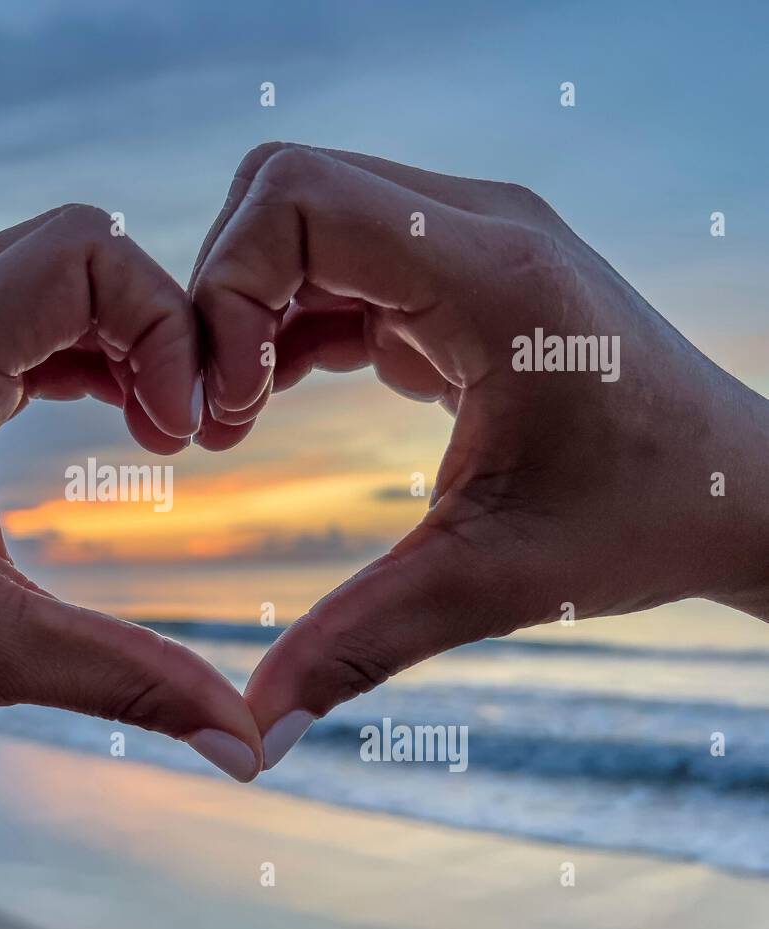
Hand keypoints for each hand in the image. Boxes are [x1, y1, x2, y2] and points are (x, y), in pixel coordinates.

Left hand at [0, 204, 262, 786]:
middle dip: (152, 324)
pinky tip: (108, 422)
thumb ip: (128, 682)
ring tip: (156, 434)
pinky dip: (71, 355)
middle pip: (66, 250)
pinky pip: (1, 325)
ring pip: (35, 280)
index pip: (78, 256)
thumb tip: (249, 746)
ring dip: (114, 338)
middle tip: (180, 433)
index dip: (165, 324)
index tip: (184, 435)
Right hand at [190, 142, 768, 766]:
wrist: (739, 490)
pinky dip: (283, 320)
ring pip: (300, 217)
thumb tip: (253, 731)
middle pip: (282, 187)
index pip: (298, 200)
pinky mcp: (455, 272)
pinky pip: (334, 261)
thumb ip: (362, 647)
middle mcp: (478, 225)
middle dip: (222, 296)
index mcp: (493, 276)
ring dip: (247, 310)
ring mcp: (467, 239)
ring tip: (237, 418)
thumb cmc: (644, 521)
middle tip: (221, 415)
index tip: (226, 412)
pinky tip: (271, 398)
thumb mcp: (494, 584)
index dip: (226, 293)